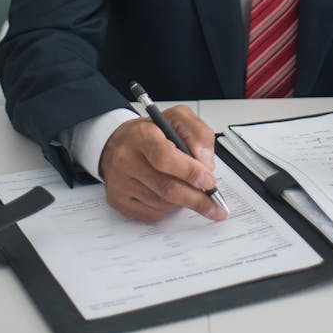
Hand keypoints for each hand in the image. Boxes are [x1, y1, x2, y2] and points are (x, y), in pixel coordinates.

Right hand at [99, 104, 226, 222]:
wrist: (118, 143)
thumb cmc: (152, 132)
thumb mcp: (178, 119)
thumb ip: (199, 135)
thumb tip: (206, 166)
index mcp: (142, 134)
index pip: (165, 157)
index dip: (190, 172)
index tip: (209, 181)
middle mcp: (126, 159)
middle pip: (166, 187)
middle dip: (196, 199)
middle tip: (215, 205)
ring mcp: (120, 182)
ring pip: (163, 203)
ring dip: (183, 202)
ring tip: (191, 191)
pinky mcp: (119, 200)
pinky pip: (153, 213)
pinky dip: (169, 209)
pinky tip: (171, 196)